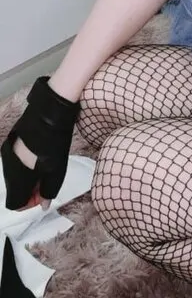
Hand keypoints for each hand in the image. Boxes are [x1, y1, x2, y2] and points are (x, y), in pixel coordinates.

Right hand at [0, 76, 79, 210]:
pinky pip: (15, 162)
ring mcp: (7, 154)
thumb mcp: (56, 172)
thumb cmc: (53, 144)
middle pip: (15, 189)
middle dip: (30, 191)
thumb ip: (48, 191)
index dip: (30, 204)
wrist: (48, 113)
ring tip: (45, 168)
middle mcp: (7, 168)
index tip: (43, 195)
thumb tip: (43, 204)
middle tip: (46, 182)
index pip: (15, 203)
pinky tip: (39, 157)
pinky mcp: (11, 142)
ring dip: (28, 177)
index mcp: (16, 179)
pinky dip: (25, 165)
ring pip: (15, 175)